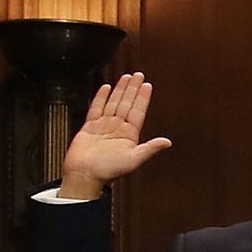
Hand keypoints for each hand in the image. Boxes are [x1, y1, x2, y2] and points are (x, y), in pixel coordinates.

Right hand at [59, 73, 171, 199]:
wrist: (84, 175)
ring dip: (120, 90)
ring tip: (126, 77)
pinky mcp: (89, 127)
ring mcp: (104, 126)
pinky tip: (106, 87)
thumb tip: (167, 142)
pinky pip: (96, 108)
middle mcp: (118, 128)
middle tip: (138, 75)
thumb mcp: (133, 160)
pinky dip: (100, 97)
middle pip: (127, 103)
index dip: (143, 98)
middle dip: (133, 89)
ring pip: (113, 103)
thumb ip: (150, 148)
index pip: (138, 111)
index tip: (147, 85)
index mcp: (129, 134)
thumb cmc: (108, 171)